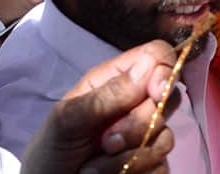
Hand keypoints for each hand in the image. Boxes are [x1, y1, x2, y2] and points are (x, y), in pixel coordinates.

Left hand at [21, 41, 180, 173]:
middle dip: (138, 125)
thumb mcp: (67, 119)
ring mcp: (147, 136)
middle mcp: (136, 104)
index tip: (154, 94)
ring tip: (96, 166)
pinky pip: (162, 166)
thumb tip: (149, 65)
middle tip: (106, 141)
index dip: (165, 70)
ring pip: (165, 138)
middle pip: (168, 99)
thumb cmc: (51, 150)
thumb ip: (107, 95)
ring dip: (129, 157)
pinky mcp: (152, 165)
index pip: (157, 56)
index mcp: (116, 81)